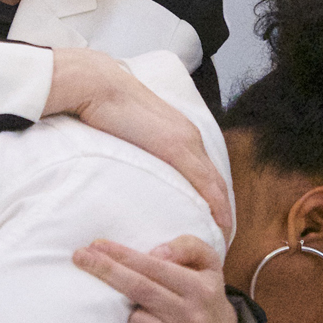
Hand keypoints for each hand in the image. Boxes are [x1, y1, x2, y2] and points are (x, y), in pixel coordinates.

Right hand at [46, 48, 230, 232]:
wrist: (98, 85)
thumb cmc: (105, 109)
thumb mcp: (128, 135)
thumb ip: (136, 151)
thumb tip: (129, 168)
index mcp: (179, 132)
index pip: (204, 171)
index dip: (212, 197)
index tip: (213, 220)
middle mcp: (189, 136)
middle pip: (216, 180)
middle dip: (223, 208)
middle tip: (224, 237)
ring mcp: (185, 141)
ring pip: (215, 183)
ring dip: (223, 211)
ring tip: (224, 237)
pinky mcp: (176, 147)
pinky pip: (204, 181)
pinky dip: (216, 204)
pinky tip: (220, 222)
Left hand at [74, 235, 238, 322]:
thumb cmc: (207, 291)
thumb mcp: (209, 261)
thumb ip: (186, 247)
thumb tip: (155, 253)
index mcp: (198, 286)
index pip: (154, 267)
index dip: (123, 255)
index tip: (96, 244)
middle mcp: (189, 313)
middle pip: (139, 289)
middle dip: (106, 270)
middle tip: (79, 256)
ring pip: (136, 321)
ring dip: (130, 312)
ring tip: (142, 308)